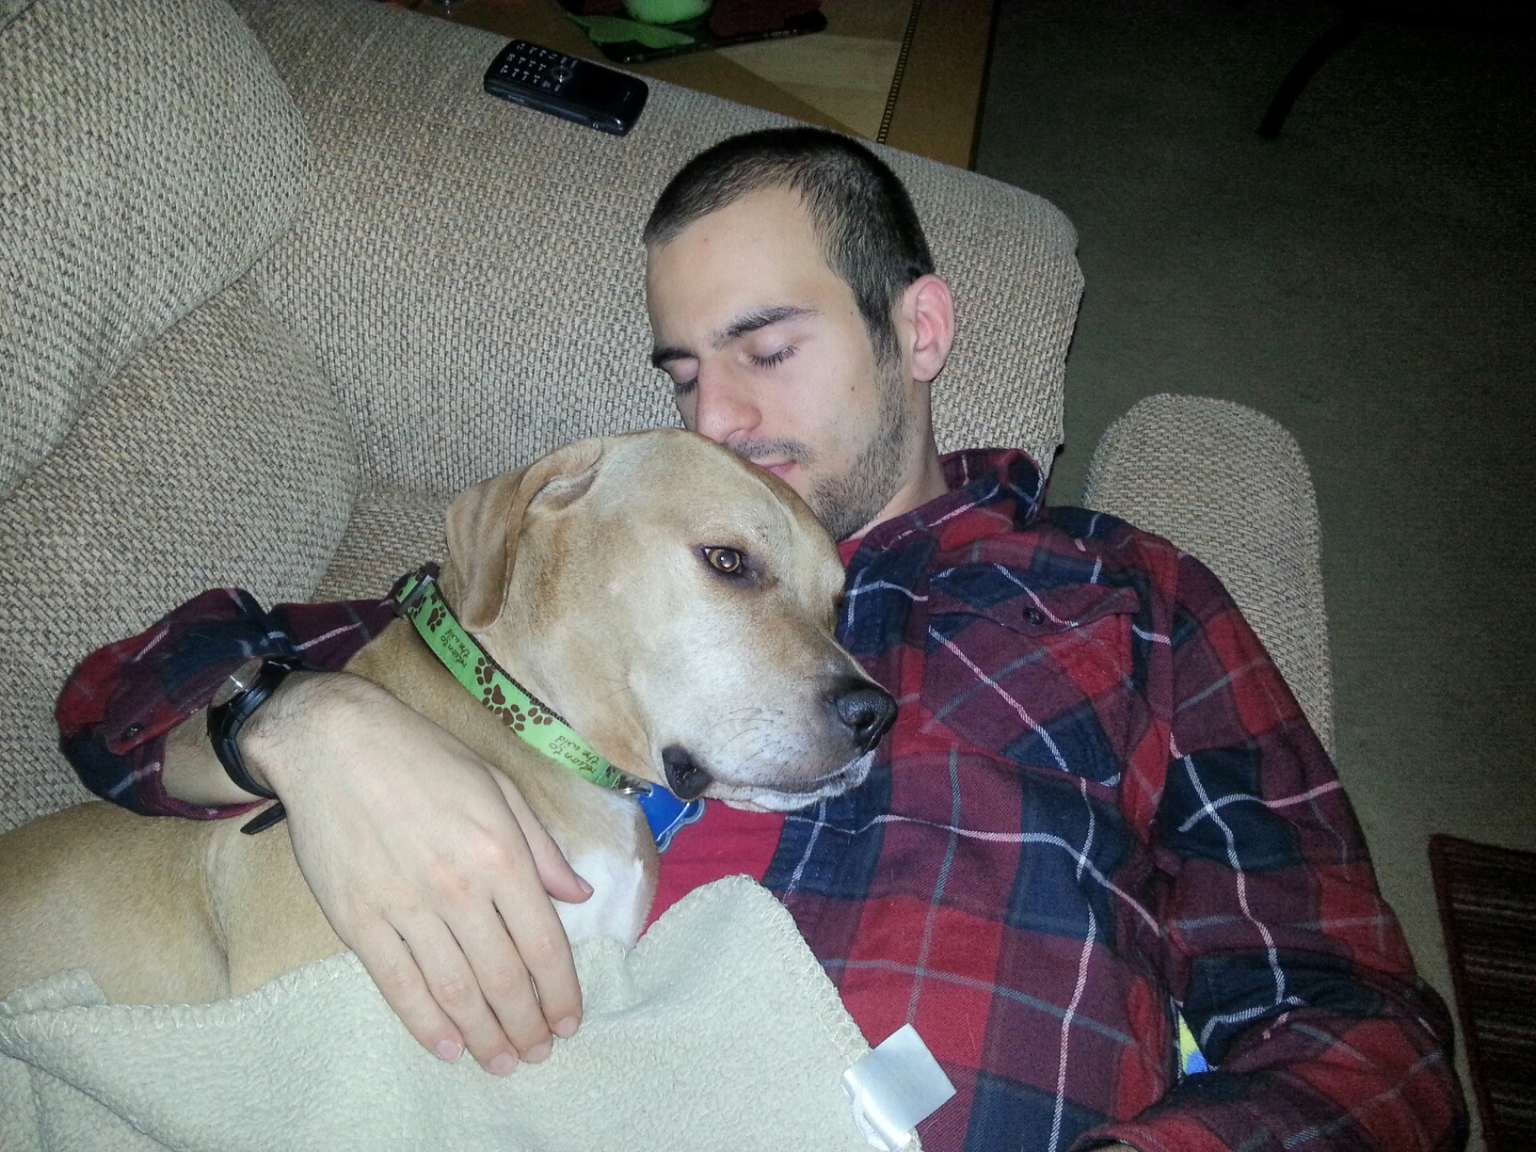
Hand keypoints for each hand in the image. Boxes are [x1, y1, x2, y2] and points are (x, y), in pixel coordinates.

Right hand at [246, 672, 591, 1073]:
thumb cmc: (425, 758)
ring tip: (501, 1061)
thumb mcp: (499, 787)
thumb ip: (541, 849)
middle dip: (525, 1025)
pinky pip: (397, 984)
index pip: (543, 943)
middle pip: (503, 977)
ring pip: (454, 990)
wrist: (335, 743)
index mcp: (501, 853)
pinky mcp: (357, 919)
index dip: (560, 992)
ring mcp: (405, 907)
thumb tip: (579, 895)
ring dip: (483, 1035)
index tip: (568, 1021)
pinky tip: (446, 1046)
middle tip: (537, 1053)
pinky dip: (424, 1022)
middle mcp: (459, 888)